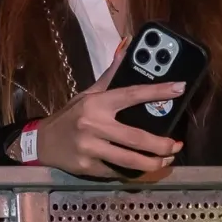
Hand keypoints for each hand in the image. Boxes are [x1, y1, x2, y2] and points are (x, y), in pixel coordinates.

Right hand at [34, 46, 184, 177]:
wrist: (43, 141)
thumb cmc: (70, 116)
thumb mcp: (88, 94)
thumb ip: (110, 77)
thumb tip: (126, 49)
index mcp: (96, 103)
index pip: (131, 94)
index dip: (157, 91)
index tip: (179, 88)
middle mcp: (93, 124)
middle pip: (137, 137)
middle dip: (162, 144)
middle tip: (177, 145)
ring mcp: (91, 148)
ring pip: (131, 160)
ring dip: (154, 163)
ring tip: (166, 159)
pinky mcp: (89, 167)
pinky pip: (119, 171)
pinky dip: (134, 171)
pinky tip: (142, 168)